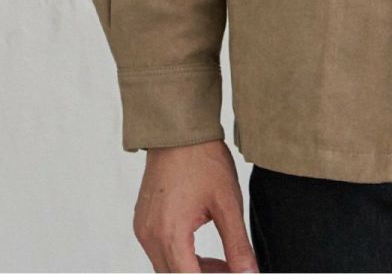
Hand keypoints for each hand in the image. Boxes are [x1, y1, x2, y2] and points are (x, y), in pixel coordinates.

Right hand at [132, 139, 257, 272]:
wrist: (179, 132)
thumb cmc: (203, 161)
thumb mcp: (228, 202)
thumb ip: (237, 244)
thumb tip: (248, 273)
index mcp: (170, 234)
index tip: (231, 273)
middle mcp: (151, 236)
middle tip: (231, 269)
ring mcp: (143, 229)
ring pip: (166, 267)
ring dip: (192, 270)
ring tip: (223, 263)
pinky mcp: (143, 222)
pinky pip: (160, 252)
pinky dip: (180, 257)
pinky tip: (201, 251)